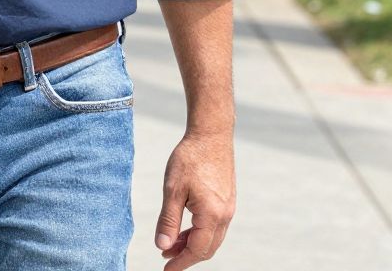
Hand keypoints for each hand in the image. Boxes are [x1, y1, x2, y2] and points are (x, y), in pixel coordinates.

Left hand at [155, 131, 235, 269]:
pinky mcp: (227, 200)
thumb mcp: (172, 189)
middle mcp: (224, 215)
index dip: (181, 262)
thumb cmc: (190, 158)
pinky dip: (199, 231)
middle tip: (166, 258)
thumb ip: (168, 220)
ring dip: (192, 244)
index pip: (197, 250)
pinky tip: (185, 227)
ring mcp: (228, 208)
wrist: (210, 134)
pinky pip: (215, 225)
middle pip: (207, 248)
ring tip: (171, 243)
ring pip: (212, 238)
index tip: (166, 270)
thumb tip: (162, 246)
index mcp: (211, 215)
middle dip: (186, 256)